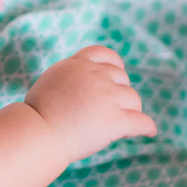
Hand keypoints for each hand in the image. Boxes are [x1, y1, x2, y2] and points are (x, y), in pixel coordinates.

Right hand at [23, 46, 156, 161]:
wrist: (38, 132)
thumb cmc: (37, 114)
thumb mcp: (52, 80)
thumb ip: (72, 76)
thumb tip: (84, 83)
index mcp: (78, 64)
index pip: (105, 54)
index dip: (114, 65)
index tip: (116, 76)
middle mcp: (95, 76)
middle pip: (122, 79)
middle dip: (120, 92)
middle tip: (113, 109)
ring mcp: (107, 97)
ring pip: (133, 100)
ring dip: (131, 111)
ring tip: (123, 124)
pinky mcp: (115, 120)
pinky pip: (141, 122)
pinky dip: (147, 127)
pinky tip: (149, 132)